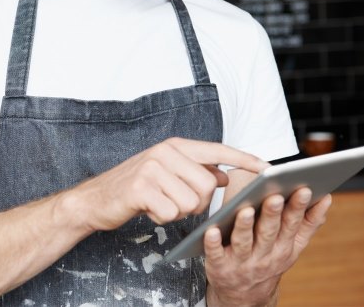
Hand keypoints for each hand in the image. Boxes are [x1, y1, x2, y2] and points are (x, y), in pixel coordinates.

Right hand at [67, 137, 270, 231]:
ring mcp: (151, 168)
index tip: (268, 167)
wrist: (95, 199)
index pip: (218, 150)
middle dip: (197, 203)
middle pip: (208, 185)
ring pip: (191, 202)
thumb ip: (196, 171)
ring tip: (159, 204)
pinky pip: (171, 213)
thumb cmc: (135, 188)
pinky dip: (162, 218)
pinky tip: (148, 210)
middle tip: (175, 201)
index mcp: (174, 146)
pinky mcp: (141, 188)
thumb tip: (225, 174)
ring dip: (178, 211)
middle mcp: (164, 152)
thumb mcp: (167, 173)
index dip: (244, 159)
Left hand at [204, 188, 332, 305]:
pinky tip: (210, 231)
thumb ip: (308, 224)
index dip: (299, 208)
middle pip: (269, 232)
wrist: (244, 296)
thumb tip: (326, 198)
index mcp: (284, 247)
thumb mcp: (292, 247)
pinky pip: (216, 254)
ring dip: (245, 226)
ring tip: (245, 210)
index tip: (304, 189)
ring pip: (244, 242)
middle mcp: (265, 255)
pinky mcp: (219, 267)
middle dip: (273, 214)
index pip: (292, 225)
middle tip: (275, 196)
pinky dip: (213, 244)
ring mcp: (242, 262)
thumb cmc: (268, 260)